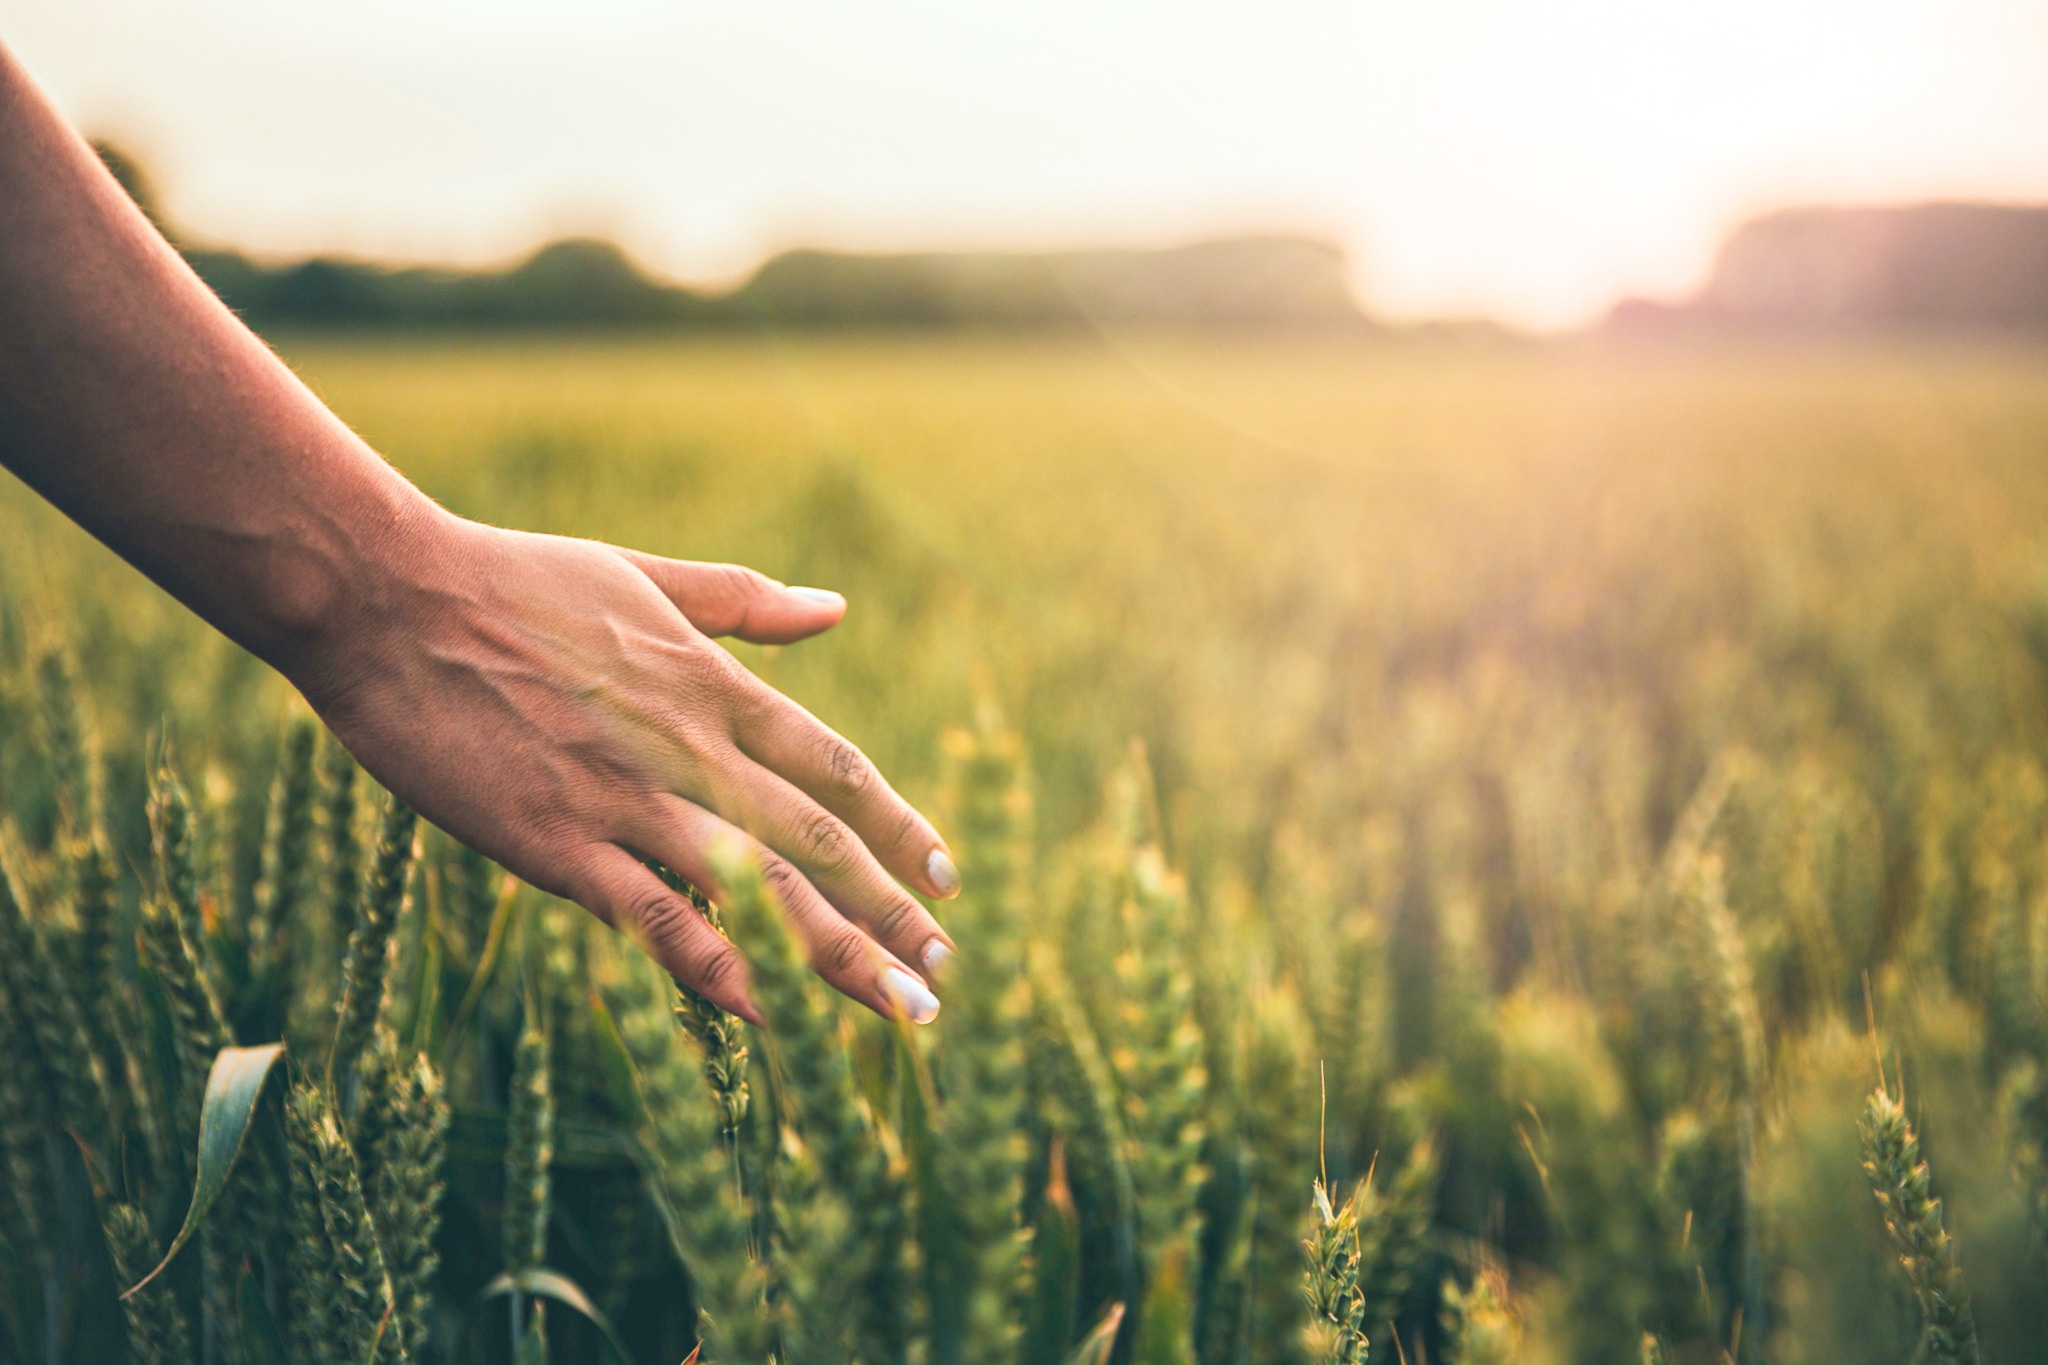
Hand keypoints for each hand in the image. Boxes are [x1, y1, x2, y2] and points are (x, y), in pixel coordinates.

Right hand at [295, 509, 956, 1024]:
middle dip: (892, 911)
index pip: (837, 770)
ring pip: (761, 888)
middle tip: (945, 973)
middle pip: (820, 840)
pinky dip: (716, 966)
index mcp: (715, 686)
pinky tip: (765, 1014)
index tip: (948, 877)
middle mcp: (692, 747)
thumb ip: (744, 603)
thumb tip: (835, 608)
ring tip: (900, 1010)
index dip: (900, 827)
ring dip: (839, 954)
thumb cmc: (512, 580)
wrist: (390, 600)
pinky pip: (653, 916)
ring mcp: (628, 798)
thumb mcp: (645, 575)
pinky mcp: (557, 842)